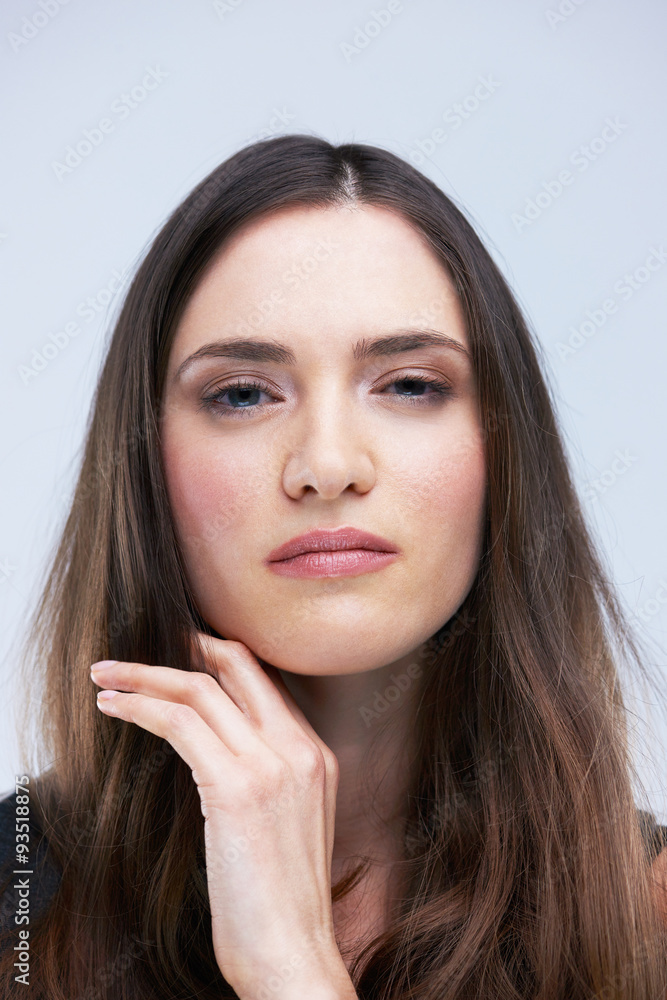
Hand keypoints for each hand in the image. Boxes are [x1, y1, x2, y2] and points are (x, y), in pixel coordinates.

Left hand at [90, 633, 349, 997]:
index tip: (183, 657)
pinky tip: (115, 708)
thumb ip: (267, 781)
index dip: (219, 660)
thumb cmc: (281, 906)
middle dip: (185, 647)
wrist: (294, 955)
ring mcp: (274, 764)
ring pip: (201, 690)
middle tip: (140, 654)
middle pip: (238, 668)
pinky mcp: (238, 787)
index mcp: (317, 757)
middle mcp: (301, 749)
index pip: (265, 683)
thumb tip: (214, 757)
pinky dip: (141, 707)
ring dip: (145, 676)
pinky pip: (181, 724)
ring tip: (107, 677)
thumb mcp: (288, 827)